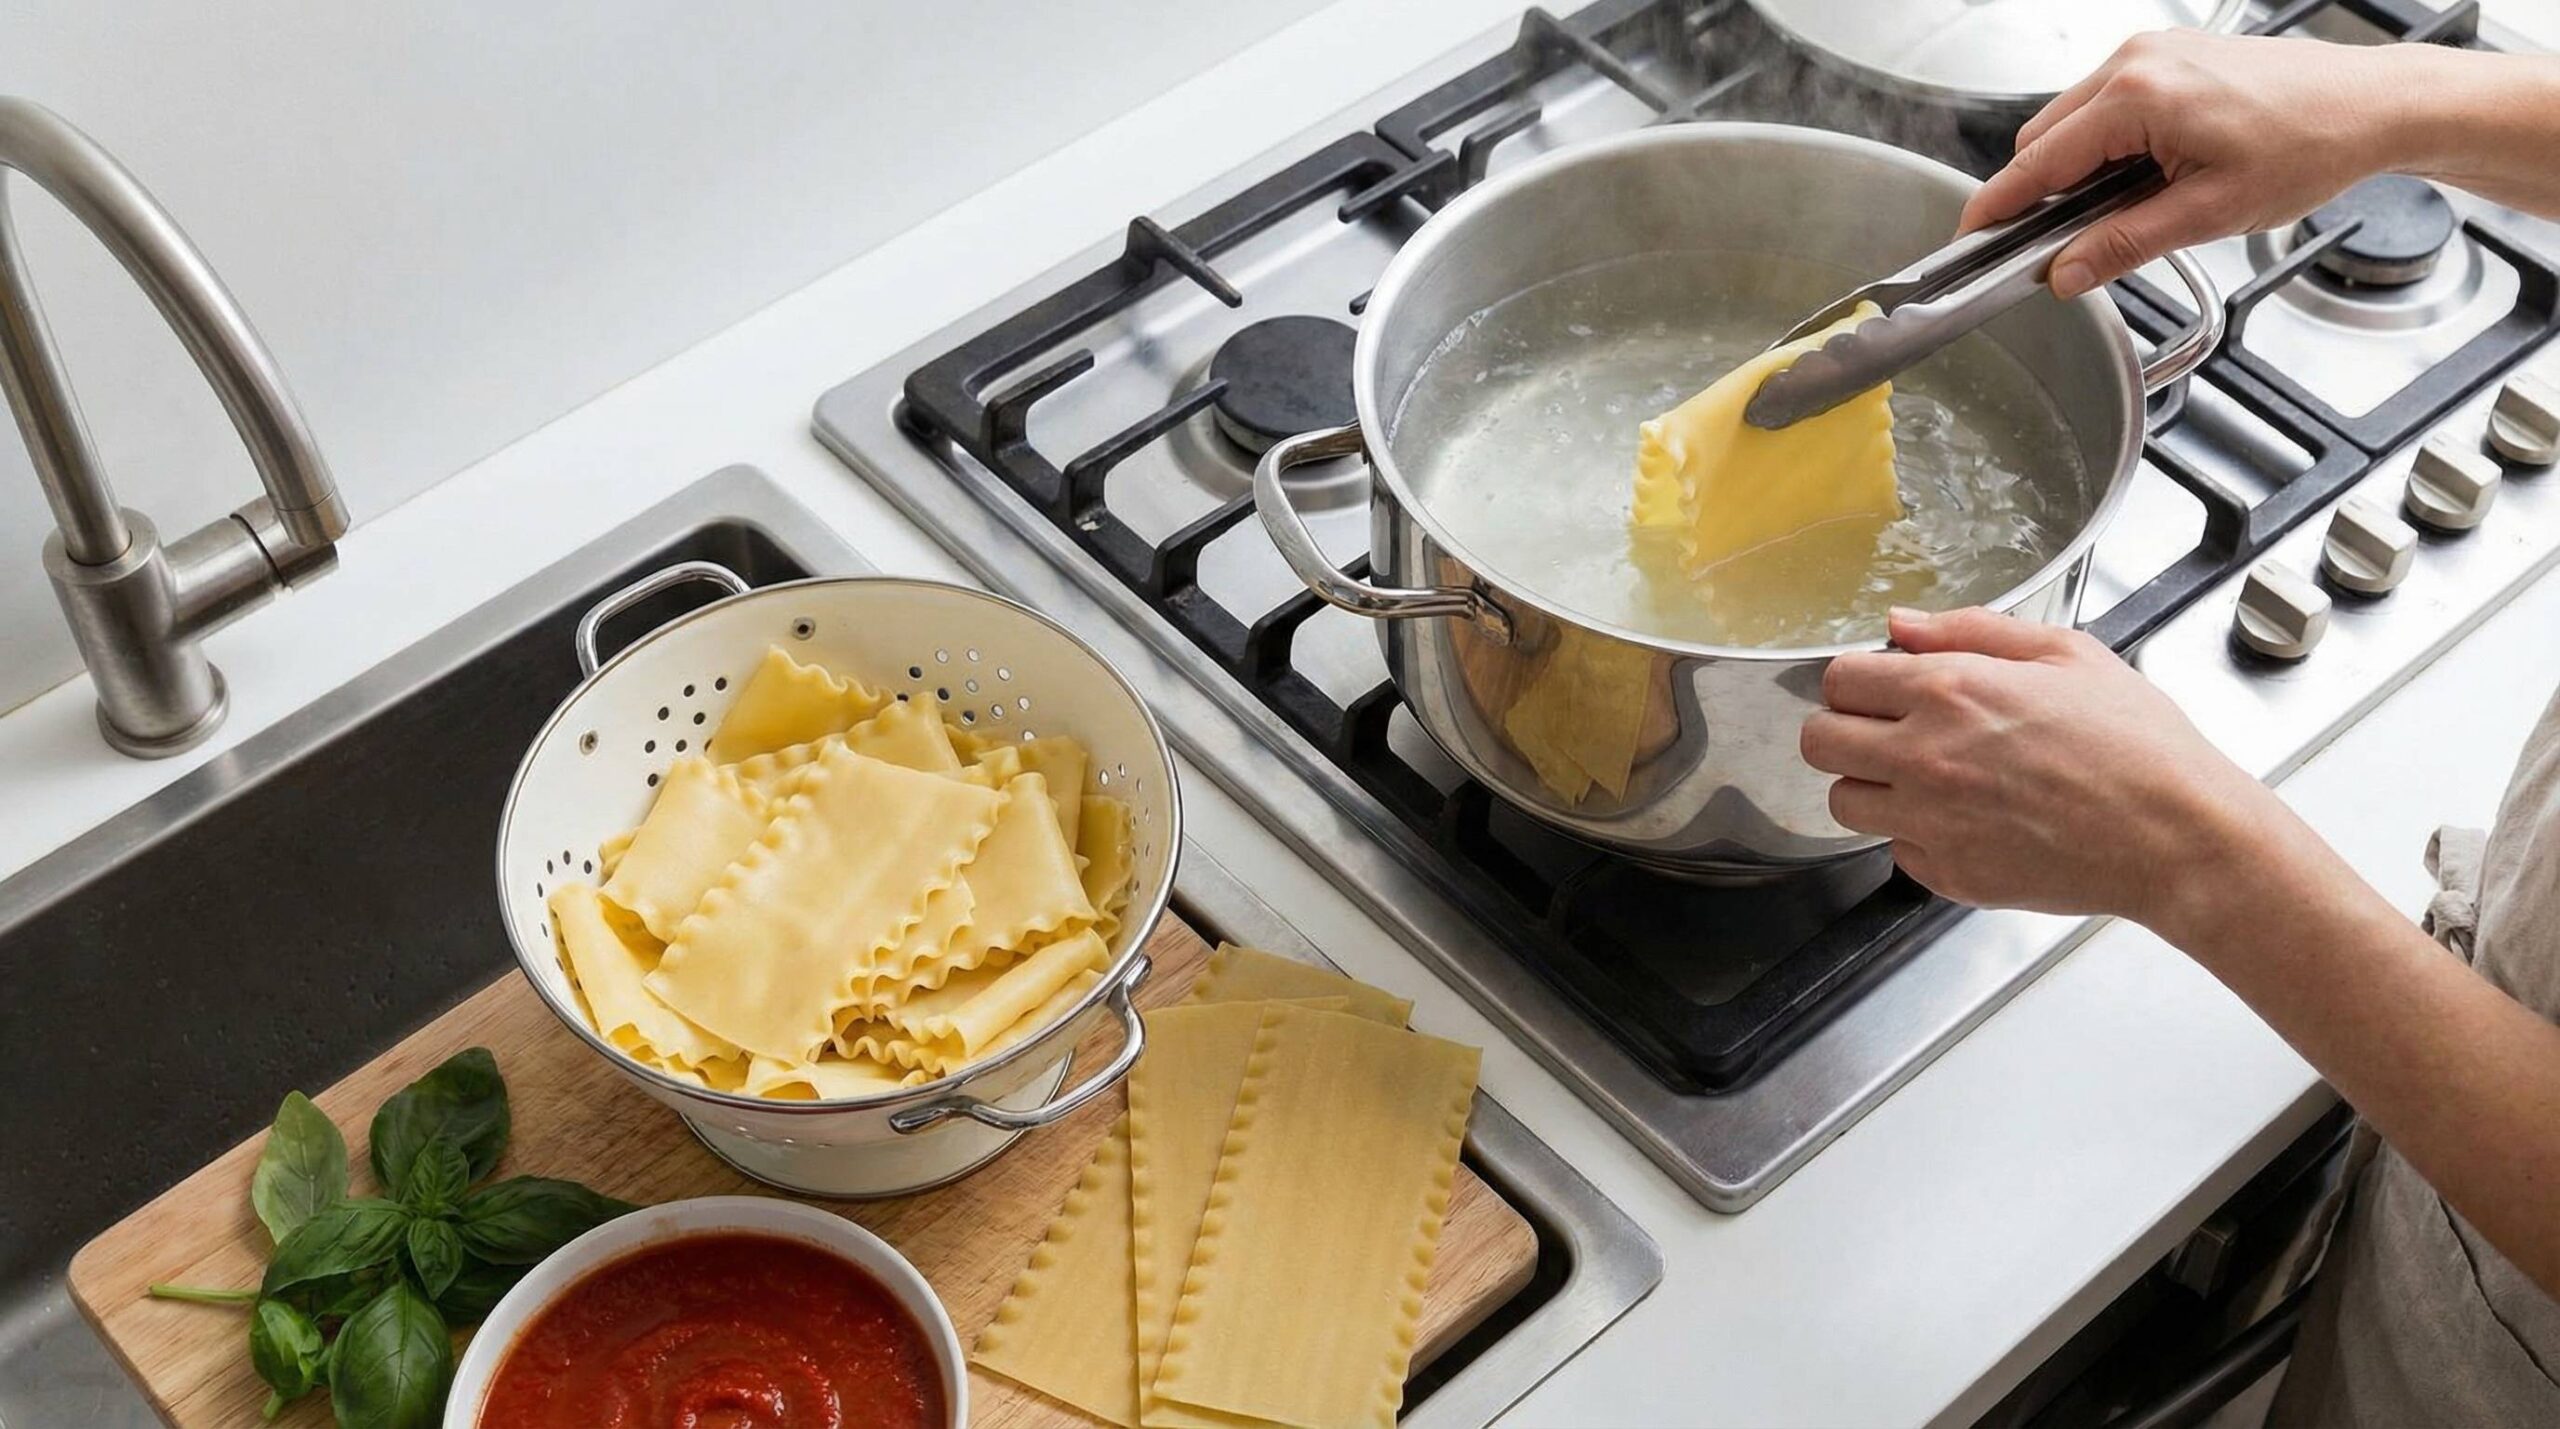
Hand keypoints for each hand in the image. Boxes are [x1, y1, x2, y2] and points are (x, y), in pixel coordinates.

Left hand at [1799, 606, 2282, 927]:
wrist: (2177, 836)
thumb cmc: (2137, 743)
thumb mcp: (2066, 654)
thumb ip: (1970, 630)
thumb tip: (1900, 625)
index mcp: (1948, 692)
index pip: (1839, 680)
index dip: (1856, 682)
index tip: (1880, 690)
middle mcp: (1924, 758)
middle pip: (1818, 743)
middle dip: (1844, 731)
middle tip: (1887, 733)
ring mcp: (1931, 823)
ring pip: (1843, 803)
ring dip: (1871, 787)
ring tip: (1927, 780)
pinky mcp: (1948, 875)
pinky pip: (1897, 852)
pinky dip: (1919, 837)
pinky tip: (1969, 820)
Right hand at [1961, 32, 2439, 296]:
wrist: (2370, 106)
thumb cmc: (2309, 144)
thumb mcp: (2208, 214)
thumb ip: (2122, 245)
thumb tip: (2065, 272)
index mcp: (2138, 96)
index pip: (2037, 162)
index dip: (1997, 207)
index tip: (1970, 239)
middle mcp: (2136, 61)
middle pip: (2044, 138)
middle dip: (2045, 193)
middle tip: (2068, 242)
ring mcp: (2152, 51)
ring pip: (2073, 120)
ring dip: (2080, 168)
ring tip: (2130, 205)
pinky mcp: (2169, 54)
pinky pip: (2108, 102)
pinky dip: (2109, 143)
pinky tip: (2147, 174)